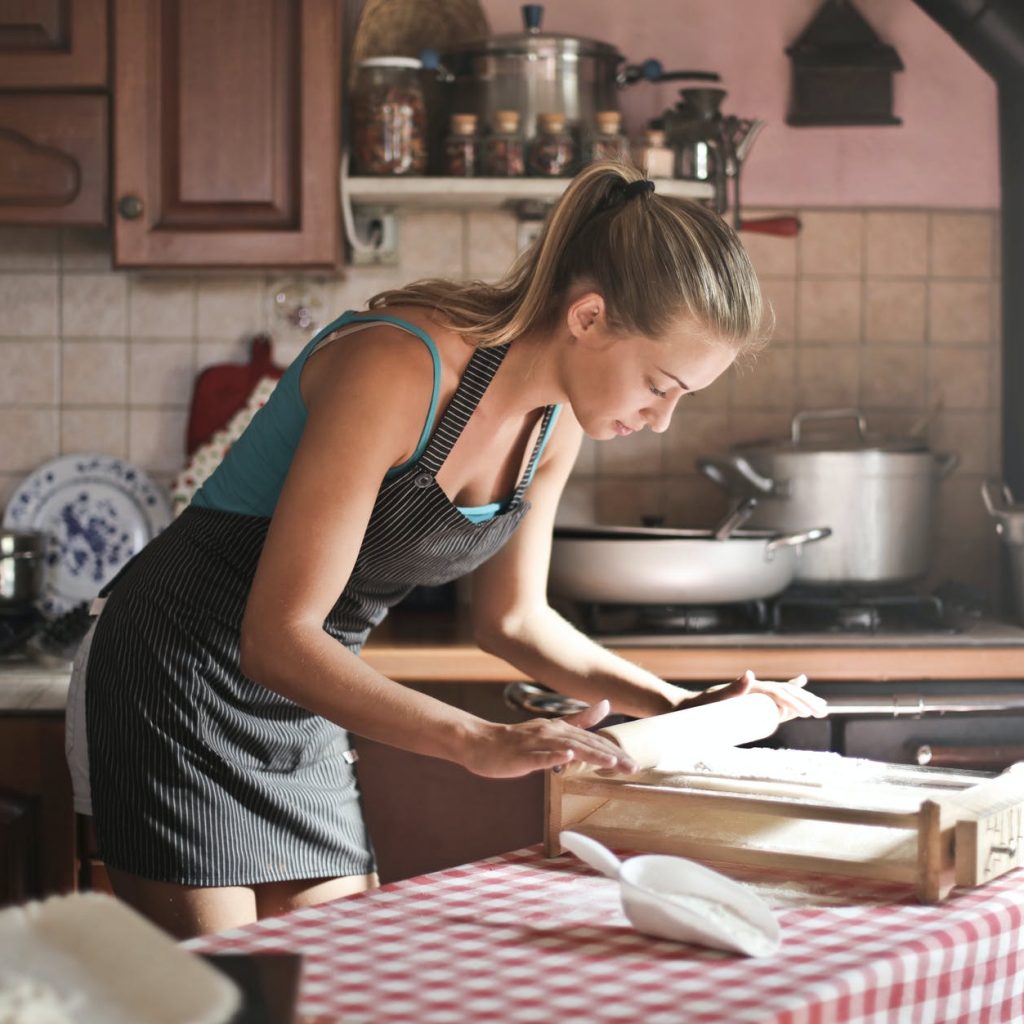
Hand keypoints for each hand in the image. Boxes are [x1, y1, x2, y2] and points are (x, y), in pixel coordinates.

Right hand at [461, 699, 638, 778]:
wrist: (481, 742)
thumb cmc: (517, 740)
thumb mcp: (552, 728)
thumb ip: (580, 719)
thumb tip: (605, 704)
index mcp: (560, 729)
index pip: (593, 740)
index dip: (614, 751)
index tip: (634, 763)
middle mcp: (551, 732)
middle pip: (586, 744)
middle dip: (611, 756)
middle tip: (633, 768)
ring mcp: (536, 743)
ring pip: (567, 748)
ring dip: (589, 754)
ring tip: (610, 762)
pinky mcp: (521, 755)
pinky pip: (538, 756)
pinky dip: (553, 757)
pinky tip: (567, 758)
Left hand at [676, 669, 826, 721]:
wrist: (686, 707)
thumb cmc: (700, 706)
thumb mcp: (715, 698)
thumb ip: (732, 688)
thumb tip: (750, 674)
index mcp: (750, 688)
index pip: (778, 693)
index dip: (794, 701)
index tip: (809, 713)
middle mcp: (754, 689)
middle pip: (786, 692)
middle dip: (806, 701)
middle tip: (823, 710)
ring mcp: (754, 694)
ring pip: (784, 695)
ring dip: (803, 699)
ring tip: (821, 705)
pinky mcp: (752, 701)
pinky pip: (774, 698)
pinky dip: (788, 691)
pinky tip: (800, 682)